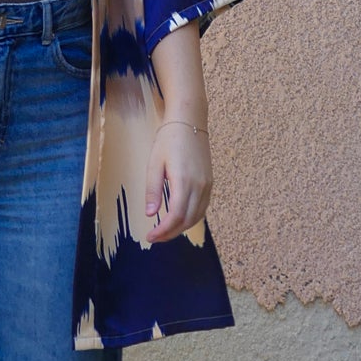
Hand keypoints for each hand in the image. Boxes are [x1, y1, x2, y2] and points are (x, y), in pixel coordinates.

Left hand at [145, 120, 211, 242]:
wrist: (189, 121)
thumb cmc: (168, 140)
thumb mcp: (154, 164)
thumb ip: (153, 190)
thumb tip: (150, 214)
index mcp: (183, 181)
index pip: (175, 216)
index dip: (163, 231)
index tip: (150, 237)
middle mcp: (199, 186)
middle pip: (187, 220)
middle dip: (170, 233)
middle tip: (155, 238)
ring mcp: (207, 185)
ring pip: (196, 217)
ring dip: (181, 228)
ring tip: (164, 231)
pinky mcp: (209, 183)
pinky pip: (202, 208)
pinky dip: (191, 218)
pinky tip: (179, 219)